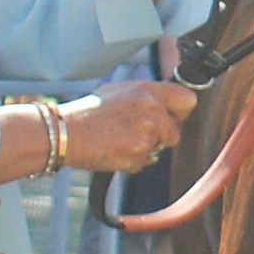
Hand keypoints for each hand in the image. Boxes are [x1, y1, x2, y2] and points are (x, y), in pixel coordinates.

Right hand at [59, 80, 195, 173]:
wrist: (66, 132)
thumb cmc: (89, 112)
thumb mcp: (120, 91)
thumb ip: (148, 96)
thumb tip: (168, 105)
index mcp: (148, 91)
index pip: (187, 100)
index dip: (181, 112)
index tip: (173, 118)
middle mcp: (151, 109)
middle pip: (175, 132)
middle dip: (161, 137)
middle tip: (135, 134)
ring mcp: (146, 133)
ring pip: (159, 149)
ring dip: (144, 149)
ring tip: (119, 140)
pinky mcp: (138, 153)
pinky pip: (144, 162)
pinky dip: (131, 161)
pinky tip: (113, 150)